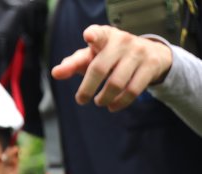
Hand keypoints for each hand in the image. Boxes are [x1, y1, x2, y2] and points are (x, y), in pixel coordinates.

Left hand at [51, 25, 172, 111]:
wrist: (148, 53)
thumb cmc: (109, 56)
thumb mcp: (91, 57)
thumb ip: (72, 65)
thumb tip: (55, 73)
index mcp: (104, 36)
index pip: (98, 35)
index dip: (93, 36)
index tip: (89, 37)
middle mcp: (122, 41)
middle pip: (100, 68)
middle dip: (87, 89)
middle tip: (81, 100)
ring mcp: (138, 52)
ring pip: (116, 83)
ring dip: (104, 98)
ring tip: (99, 102)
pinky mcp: (150, 65)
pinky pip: (133, 90)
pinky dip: (120, 102)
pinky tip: (112, 106)